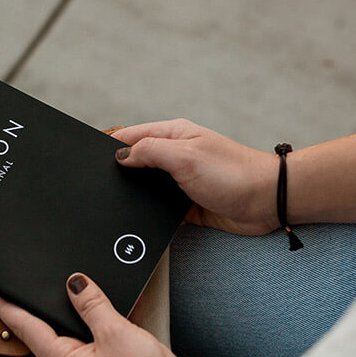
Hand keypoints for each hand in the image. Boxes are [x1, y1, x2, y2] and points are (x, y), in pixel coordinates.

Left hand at [0, 273, 208, 356]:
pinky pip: (102, 335)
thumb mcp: (115, 333)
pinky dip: (106, 317)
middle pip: (48, 329)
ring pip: (77, 330)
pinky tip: (116, 301)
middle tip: (24, 281)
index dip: (9, 305)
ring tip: (70, 285)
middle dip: (38, 305)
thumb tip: (74, 282)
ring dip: (77, 309)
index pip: (27, 327)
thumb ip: (93, 305)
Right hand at [113, 119, 280, 234]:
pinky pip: (158, 209)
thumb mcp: (185, 156)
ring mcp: (179, 181)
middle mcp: (174, 156)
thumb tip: (120, 156)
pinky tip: (139, 221)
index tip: (88, 159)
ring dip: (134, 195)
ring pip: (145, 187)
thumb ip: (149, 151)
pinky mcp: (185, 204)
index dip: (108, 146)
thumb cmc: (234, 174)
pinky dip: (149, 214)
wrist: (267, 203)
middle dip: (118, 173)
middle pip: (135, 162)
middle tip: (98, 186)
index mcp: (172, 135)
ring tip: (116, 204)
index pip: (130, 136)